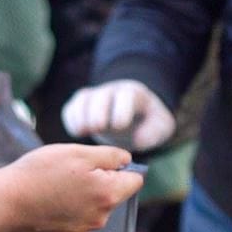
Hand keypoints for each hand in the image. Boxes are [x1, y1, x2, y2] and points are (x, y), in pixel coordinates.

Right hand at [0, 143, 142, 231]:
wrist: (6, 201)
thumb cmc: (40, 172)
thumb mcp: (78, 152)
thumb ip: (110, 156)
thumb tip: (127, 161)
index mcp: (108, 195)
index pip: (135, 180)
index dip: (120, 167)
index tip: (98, 162)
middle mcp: (101, 218)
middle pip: (112, 194)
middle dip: (99, 182)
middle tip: (70, 172)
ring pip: (93, 208)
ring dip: (83, 197)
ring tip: (56, 186)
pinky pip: (76, 222)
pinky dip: (67, 212)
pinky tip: (49, 203)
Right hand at [61, 80, 175, 150]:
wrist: (135, 117)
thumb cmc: (149, 124)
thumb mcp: (160, 127)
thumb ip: (153, 132)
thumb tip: (137, 139)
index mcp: (134, 95)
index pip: (126, 97)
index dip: (121, 111)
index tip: (119, 127)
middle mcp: (112, 92)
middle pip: (101, 96)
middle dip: (98, 111)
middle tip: (98, 128)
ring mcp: (94, 97)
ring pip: (83, 99)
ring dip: (81, 115)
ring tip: (82, 132)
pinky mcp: (80, 107)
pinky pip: (71, 108)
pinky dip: (71, 119)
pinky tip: (77, 133)